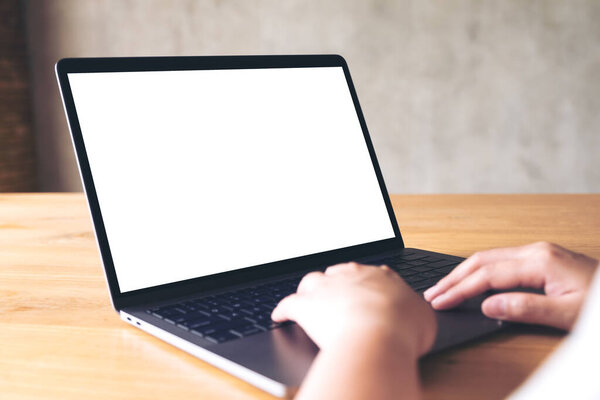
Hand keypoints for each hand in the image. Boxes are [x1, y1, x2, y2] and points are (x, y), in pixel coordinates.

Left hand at [272, 262, 435, 356]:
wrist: (380, 334)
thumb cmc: (403, 327)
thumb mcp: (422, 319)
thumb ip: (413, 312)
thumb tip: (413, 315)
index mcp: (380, 276)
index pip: (369, 274)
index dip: (364, 284)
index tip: (364, 290)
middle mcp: (352, 275)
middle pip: (338, 273)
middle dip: (336, 282)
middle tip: (336, 294)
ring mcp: (328, 287)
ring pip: (312, 281)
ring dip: (309, 290)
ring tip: (307, 298)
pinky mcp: (306, 305)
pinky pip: (288, 304)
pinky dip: (282, 310)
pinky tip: (278, 316)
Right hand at [424, 242, 598, 330]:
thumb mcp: (567, 314)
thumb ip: (525, 308)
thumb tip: (488, 305)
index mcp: (540, 261)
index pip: (487, 275)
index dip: (460, 289)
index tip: (440, 301)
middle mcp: (536, 250)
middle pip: (482, 260)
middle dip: (453, 277)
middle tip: (431, 293)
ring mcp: (538, 252)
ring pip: (489, 257)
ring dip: (463, 273)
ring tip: (443, 287)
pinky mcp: (541, 258)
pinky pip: (501, 260)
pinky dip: (479, 271)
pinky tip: (471, 280)